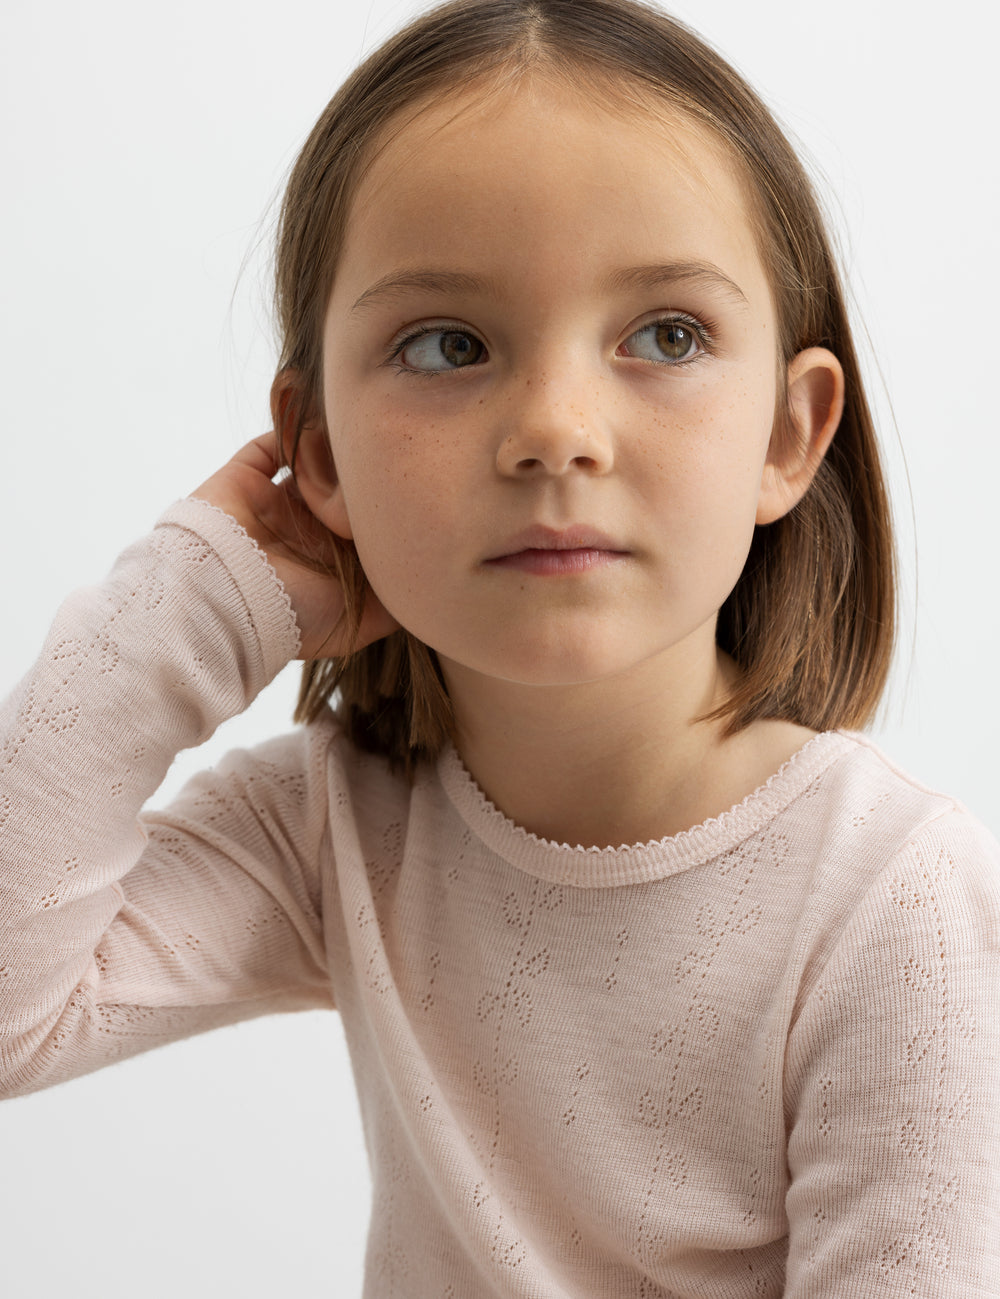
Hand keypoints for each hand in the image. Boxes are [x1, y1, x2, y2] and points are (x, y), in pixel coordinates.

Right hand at [191, 433, 398, 658]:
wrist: (227, 604)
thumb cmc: (298, 617)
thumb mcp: (364, 621)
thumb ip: (397, 600)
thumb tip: (433, 584)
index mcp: (328, 557)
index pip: (365, 516)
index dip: (388, 498)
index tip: (417, 479)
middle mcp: (302, 528)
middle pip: (340, 484)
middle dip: (364, 466)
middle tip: (396, 443)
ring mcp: (272, 502)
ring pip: (310, 460)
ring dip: (333, 441)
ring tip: (365, 421)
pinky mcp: (243, 479)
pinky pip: (271, 443)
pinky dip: (291, 425)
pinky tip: (320, 415)